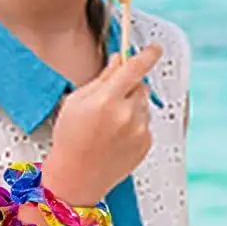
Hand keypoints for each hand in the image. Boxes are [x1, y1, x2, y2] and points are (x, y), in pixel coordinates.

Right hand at [41, 44, 162, 205]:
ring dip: (132, 107)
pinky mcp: (146, 144)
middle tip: (110, 101)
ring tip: (109, 124)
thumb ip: (103, 78)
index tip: (155, 48)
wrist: (77, 177)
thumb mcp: (76, 101)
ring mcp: (139, 131)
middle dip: (130, 87)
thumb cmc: (71, 139)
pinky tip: (116, 136)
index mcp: (107, 101)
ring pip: (144, 105)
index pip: (136, 68)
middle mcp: (127, 115)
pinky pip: (146, 123)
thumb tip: (120, 59)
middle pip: (141, 86)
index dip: (148, 54)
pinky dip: (135, 124)